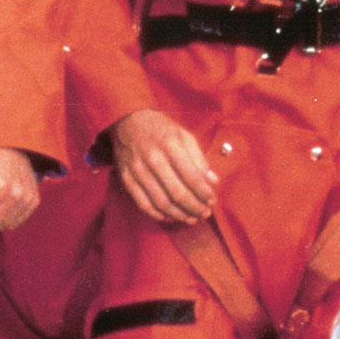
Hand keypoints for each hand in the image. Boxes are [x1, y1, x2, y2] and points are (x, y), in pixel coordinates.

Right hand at [109, 109, 217, 223]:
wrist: (126, 121)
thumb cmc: (159, 129)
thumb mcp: (183, 135)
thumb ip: (199, 158)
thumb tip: (213, 181)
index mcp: (170, 144)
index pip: (191, 176)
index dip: (204, 193)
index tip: (212, 200)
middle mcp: (153, 158)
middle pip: (177, 193)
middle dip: (194, 207)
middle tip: (204, 213)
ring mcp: (137, 169)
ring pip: (161, 202)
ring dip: (179, 215)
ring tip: (191, 218)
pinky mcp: (126, 178)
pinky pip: (143, 204)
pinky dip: (158, 215)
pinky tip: (170, 216)